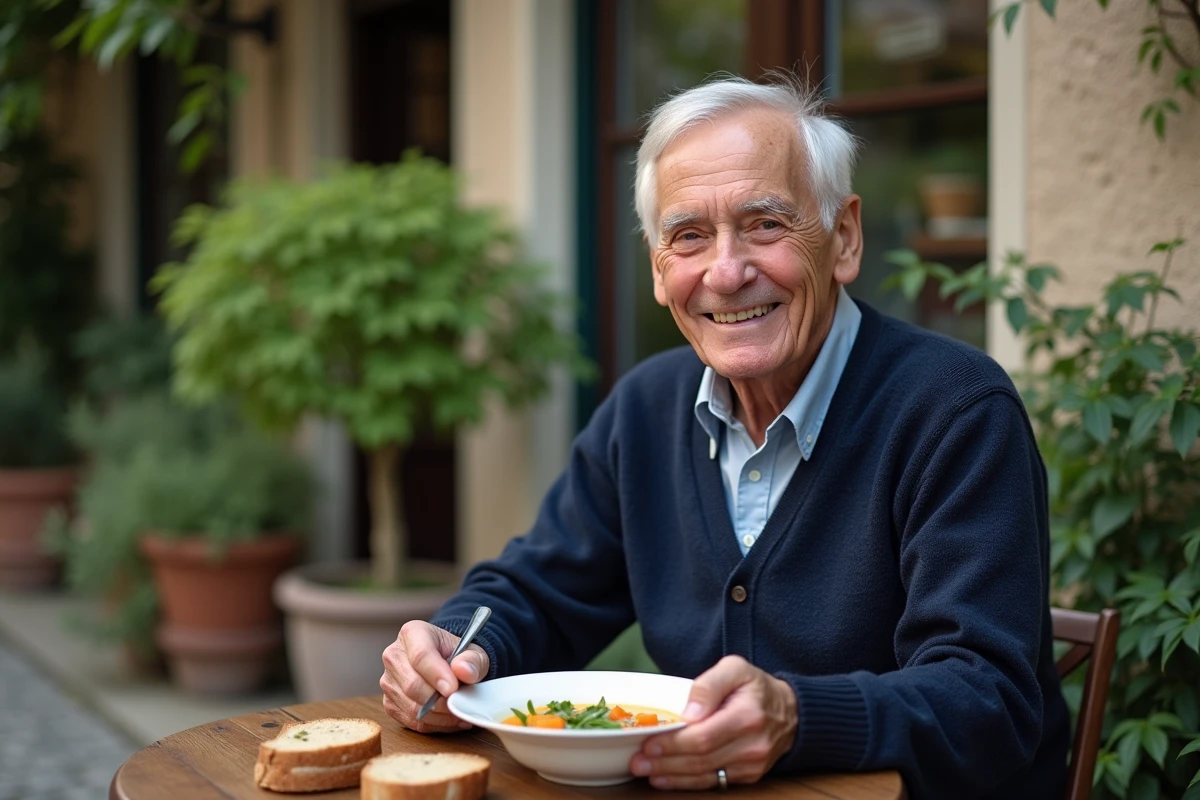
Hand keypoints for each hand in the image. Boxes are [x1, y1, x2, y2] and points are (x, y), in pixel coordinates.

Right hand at [380, 620, 490, 732]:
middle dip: (440, 700)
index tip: (453, 689)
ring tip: (460, 712)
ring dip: (440, 715)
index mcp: (412, 633)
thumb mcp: (473, 652)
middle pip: (413, 685)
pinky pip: (411, 721)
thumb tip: (464, 671)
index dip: (437, 675)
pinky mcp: (390, 703)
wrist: (447, 665)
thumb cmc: (458, 656)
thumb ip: (472, 660)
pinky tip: (451, 720)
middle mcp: (394, 656)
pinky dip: (434, 724)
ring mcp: (388, 681)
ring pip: (412, 707)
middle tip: (461, 704)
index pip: (421, 655)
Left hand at [630, 655, 797, 789]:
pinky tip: (666, 779)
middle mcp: (752, 745)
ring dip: (672, 776)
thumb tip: (688, 712)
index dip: (673, 744)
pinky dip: (687, 783)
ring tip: (646, 771)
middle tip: (638, 761)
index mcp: (748, 716)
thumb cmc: (757, 688)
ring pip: (706, 775)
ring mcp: (752, 764)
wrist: (791, 712)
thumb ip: (709, 685)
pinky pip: (714, 782)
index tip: (649, 743)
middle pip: (701, 759)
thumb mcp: (735, 669)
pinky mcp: (749, 776)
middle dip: (666, 762)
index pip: (704, 736)